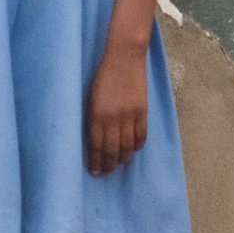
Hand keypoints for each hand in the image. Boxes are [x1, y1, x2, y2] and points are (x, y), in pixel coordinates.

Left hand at [84, 50, 148, 175]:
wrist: (124, 59)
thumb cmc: (103, 76)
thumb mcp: (91, 97)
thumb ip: (93, 118)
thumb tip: (95, 139)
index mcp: (97, 114)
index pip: (96, 145)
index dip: (95, 161)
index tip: (94, 171)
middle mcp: (113, 118)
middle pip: (111, 149)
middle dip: (108, 165)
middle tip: (105, 173)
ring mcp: (129, 116)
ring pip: (127, 146)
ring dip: (122, 158)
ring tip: (118, 165)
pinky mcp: (142, 112)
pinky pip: (141, 136)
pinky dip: (136, 146)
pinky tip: (132, 151)